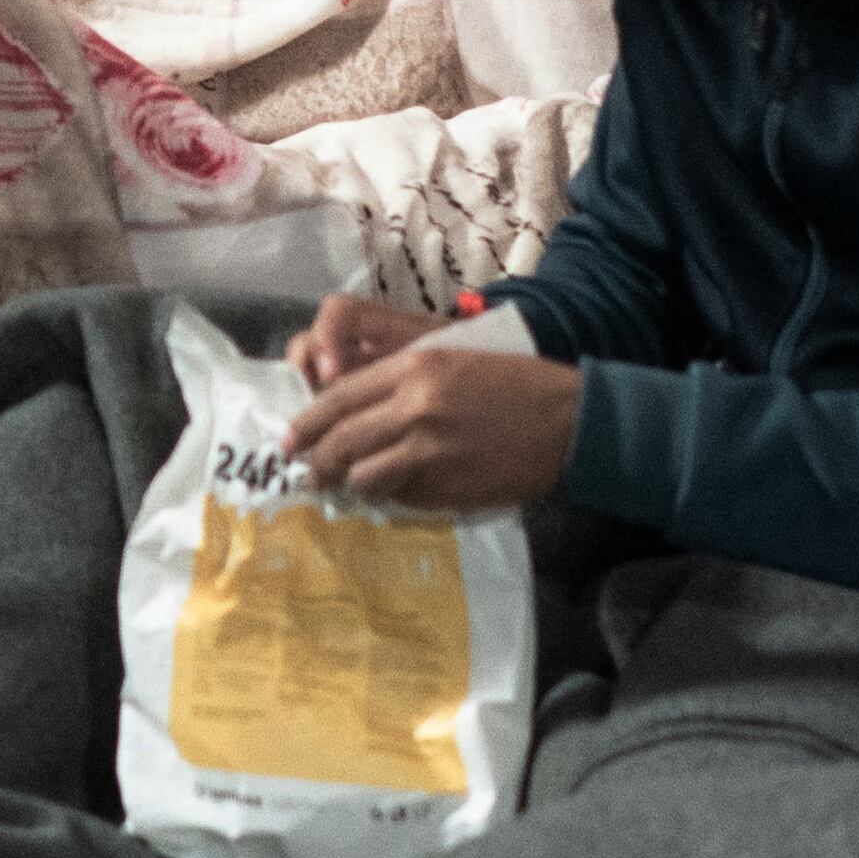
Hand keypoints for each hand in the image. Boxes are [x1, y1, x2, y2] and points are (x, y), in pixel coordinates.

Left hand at [283, 296, 581, 507]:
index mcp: (414, 367)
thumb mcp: (453, 360)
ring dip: (352, 484)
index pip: (340, 397)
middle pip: (341, 440)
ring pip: (364, 474)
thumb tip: (358, 414)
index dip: (308, 422)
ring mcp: (430, 450)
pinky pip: (400, 496)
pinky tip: (391, 496)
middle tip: (305, 474)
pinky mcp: (447, 485)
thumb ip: (403, 382)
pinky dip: (390, 497)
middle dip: (316, 461)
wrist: (567, 419)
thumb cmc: (514, 382)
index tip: (291, 438)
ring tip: (347, 489)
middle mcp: (414, 407)